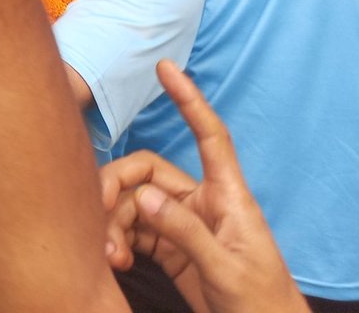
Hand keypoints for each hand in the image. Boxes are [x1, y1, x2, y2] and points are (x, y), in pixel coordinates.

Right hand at [101, 61, 307, 312]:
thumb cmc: (262, 304)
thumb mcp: (226, 269)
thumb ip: (185, 231)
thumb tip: (142, 197)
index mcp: (227, 197)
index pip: (209, 136)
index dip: (189, 100)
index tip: (166, 68)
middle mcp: (202, 203)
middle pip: (146, 174)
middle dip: (116, 188)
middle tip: (97, 213)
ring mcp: (184, 225)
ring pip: (133, 204)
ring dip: (113, 224)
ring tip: (109, 254)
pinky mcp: (170, 249)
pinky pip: (132, 230)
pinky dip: (116, 240)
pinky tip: (113, 260)